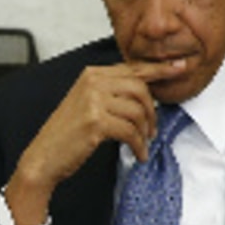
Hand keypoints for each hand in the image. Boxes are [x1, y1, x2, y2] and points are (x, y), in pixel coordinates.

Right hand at [4, 58, 190, 224]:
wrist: (43, 157)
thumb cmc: (66, 135)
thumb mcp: (87, 104)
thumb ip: (112, 92)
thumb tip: (146, 92)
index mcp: (91, 74)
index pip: (133, 68)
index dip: (160, 69)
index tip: (180, 68)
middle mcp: (92, 83)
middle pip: (140, 88)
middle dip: (152, 111)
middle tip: (152, 129)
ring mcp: (93, 101)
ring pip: (137, 111)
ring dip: (145, 131)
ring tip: (142, 143)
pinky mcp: (96, 122)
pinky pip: (131, 131)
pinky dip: (138, 145)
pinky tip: (138, 153)